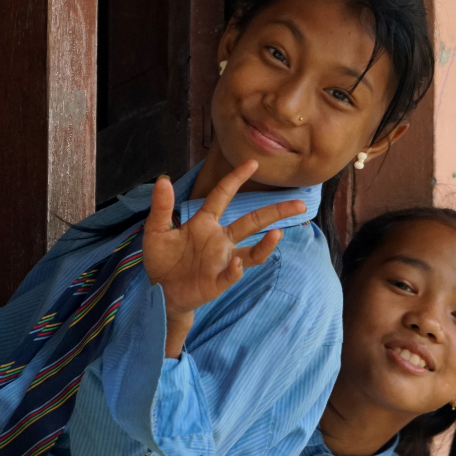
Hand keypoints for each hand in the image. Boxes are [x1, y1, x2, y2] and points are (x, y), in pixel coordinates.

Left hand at [143, 160, 305, 319]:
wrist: (159, 292)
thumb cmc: (162, 260)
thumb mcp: (156, 231)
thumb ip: (161, 207)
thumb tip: (162, 180)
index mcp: (205, 223)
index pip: (224, 196)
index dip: (237, 179)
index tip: (253, 163)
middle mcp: (220, 240)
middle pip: (252, 222)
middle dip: (275, 212)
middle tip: (299, 203)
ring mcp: (222, 261)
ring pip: (252, 251)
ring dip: (265, 244)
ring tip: (278, 233)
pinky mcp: (218, 281)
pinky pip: (232, 274)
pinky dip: (235, 269)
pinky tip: (235, 262)